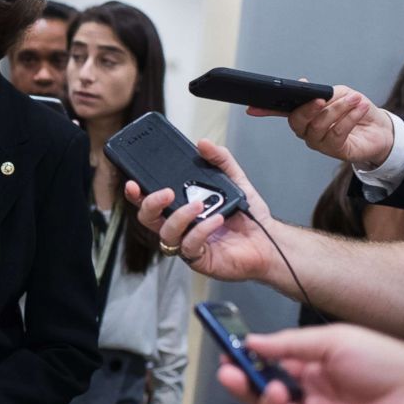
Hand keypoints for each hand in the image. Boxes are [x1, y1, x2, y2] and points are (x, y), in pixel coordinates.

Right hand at [125, 139, 278, 281]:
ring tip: (199, 205)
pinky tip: (216, 219)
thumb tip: (204, 144)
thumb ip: (220, 160)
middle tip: (167, 192)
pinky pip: (189, 246)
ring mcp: (186, 243)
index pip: (149, 201)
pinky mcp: (199, 259)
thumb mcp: (235, 180)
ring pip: (166, 233)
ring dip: (179, 217)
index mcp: (180, 207)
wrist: (270, 242)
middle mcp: (179, 226)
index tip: (133, 182)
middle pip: (147, 218)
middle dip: (150, 204)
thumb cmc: (248, 216)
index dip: (136, 193)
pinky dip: (201, 230)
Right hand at [217, 324, 403, 403]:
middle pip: (264, 393)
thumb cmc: (384, 362)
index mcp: (311, 369)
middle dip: (242, 383)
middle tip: (227, 373)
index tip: (227, 352)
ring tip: (272, 391)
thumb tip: (251, 342)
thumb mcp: (333, 340)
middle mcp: (310, 396)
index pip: (269, 365)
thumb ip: (289, 344)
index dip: (247, 360)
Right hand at [248, 85, 393, 167]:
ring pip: (319, 125)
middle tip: (322, 98)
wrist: (380, 128)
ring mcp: (318, 141)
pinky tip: (359, 109)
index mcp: (303, 114)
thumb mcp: (339, 94)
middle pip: (297, 120)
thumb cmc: (355, 110)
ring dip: (338, 109)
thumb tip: (303, 85)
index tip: (252, 109)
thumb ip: (321, 92)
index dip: (264, 110)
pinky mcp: (334, 150)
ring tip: (355, 99)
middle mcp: (306, 130)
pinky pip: (336, 133)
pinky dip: (349, 118)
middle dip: (309, 108)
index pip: (279, 111)